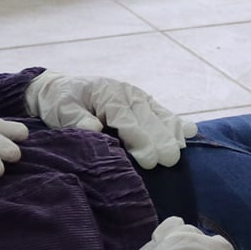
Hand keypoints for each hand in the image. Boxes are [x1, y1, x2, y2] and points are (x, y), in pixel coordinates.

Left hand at [25, 71, 196, 168]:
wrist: (60, 88)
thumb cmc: (60, 102)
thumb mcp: (61, 110)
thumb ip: (76, 119)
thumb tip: (94, 128)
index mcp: (107, 93)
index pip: (126, 118)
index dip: (139, 138)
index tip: (148, 159)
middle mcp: (127, 93)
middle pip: (148, 118)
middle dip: (160, 139)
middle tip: (169, 161)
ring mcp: (137, 97)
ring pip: (159, 114)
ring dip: (171, 132)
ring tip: (180, 150)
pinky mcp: (143, 103)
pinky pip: (162, 112)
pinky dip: (176, 123)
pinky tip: (190, 133)